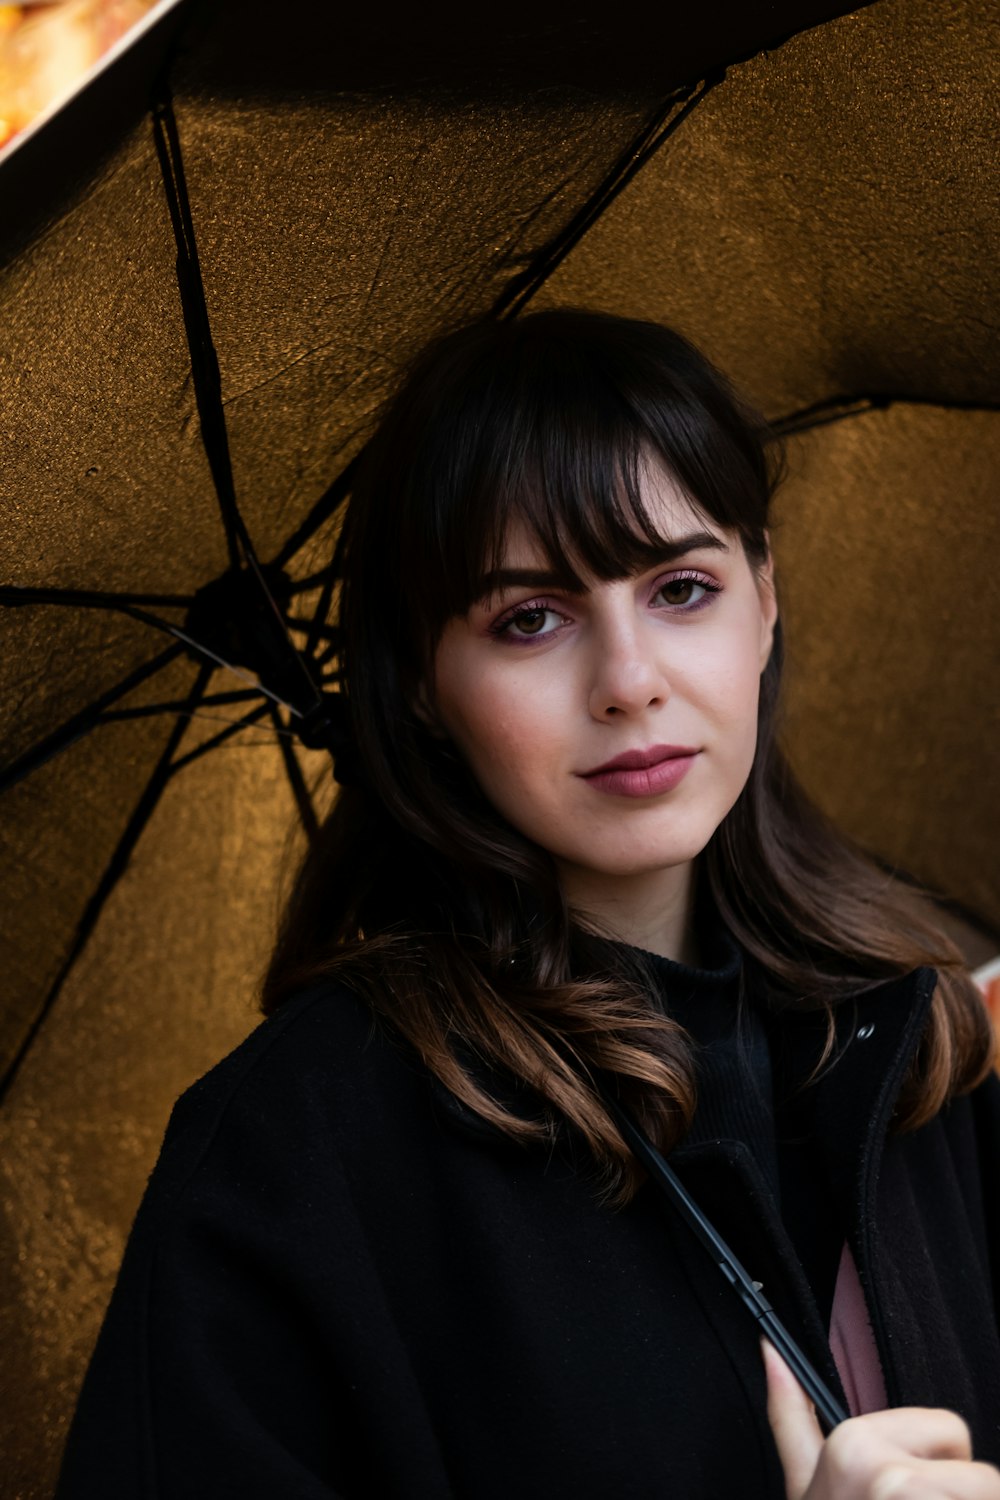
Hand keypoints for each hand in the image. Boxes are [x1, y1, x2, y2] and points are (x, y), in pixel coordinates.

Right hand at [763, 1339, 999, 1498]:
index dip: (938, 1476)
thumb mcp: (802, 1483)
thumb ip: (790, 1413)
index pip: (950, 1431)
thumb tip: (772, 1350)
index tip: (908, 1491)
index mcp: (852, 1444)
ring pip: (987, 1492)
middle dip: (958, 1498)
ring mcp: (912, 1496)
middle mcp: (885, 1471)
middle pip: (980, 1475)